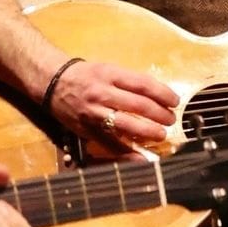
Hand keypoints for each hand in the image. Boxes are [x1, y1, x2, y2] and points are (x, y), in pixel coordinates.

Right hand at [44, 59, 179, 154]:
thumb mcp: (108, 69)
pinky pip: (109, 143)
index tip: (175, 101)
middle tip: (171, 119)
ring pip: (125, 124)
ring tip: (161, 134)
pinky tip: (141, 157)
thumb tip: (158, 96)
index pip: (142, 84)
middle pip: (138, 105)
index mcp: (110, 74)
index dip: (162, 94)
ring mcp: (94, 113)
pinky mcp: (87, 129)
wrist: (53, 83)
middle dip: (159, 114)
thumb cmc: (85, 75)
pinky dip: (126, 152)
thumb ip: (130, 82)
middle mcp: (102, 93)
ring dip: (147, 131)